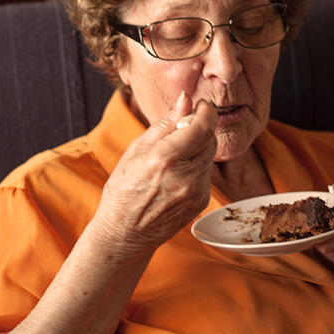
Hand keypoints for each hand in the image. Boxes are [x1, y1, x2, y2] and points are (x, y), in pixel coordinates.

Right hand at [91, 92, 217, 256]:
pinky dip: (196, 167)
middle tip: (182, 130)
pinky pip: (206, 174)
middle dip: (200, 129)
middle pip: (209, 140)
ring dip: (198, 149)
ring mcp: (196, 192)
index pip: (202, 127)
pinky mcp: (202, 203)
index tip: (201, 105)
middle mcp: (184, 177)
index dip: (205, 111)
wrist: (125, 234)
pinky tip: (176, 176)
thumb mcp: (136, 150)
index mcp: (164, 159)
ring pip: (209, 157)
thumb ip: (165, 123)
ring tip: (174, 158)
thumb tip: (185, 100)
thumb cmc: (124, 190)